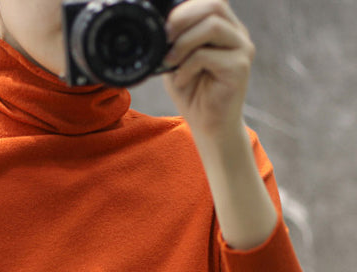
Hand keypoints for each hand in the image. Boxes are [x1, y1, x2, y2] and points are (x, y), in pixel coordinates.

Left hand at [162, 0, 254, 141]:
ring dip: (184, 42)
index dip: (185, 8)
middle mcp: (237, 34)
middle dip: (184, 17)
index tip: (164, 26)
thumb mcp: (177, 60)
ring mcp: (242, 49)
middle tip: (165, 37)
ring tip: (170, 61)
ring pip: (212, 26)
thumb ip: (175, 40)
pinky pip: (207, 55)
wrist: (208, 127)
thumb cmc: (193, 94)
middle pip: (215, 5)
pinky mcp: (240, 67)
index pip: (209, 2)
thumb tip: (162, 24)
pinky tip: (182, 80)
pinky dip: (187, 66)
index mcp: (225, 28)